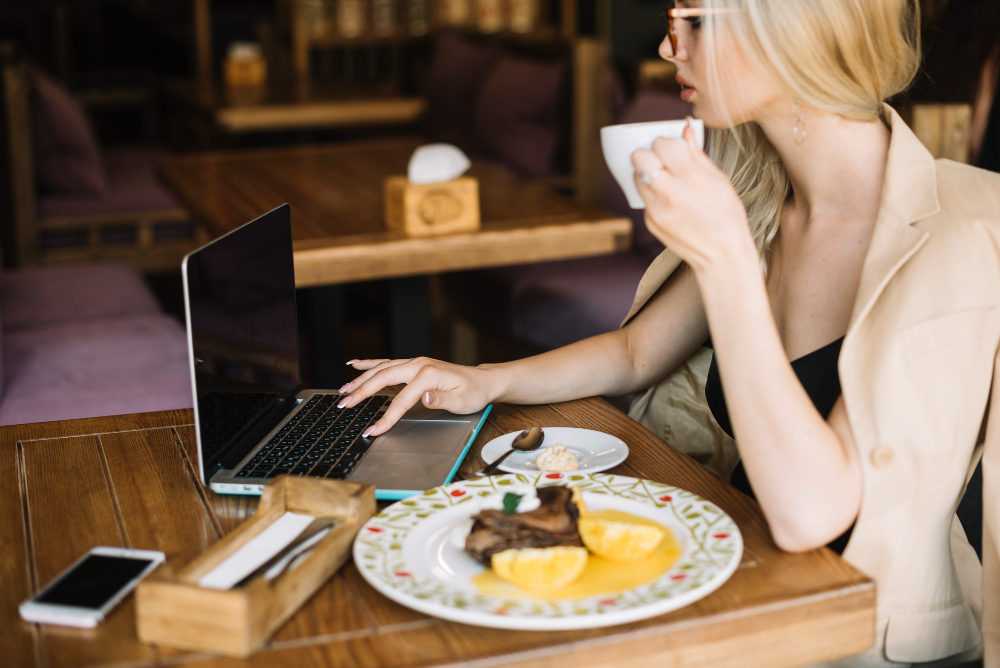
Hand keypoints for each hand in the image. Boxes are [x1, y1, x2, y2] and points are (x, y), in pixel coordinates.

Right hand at [338, 357, 498, 436]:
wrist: (482, 381)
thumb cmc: (473, 392)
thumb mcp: (462, 401)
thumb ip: (441, 401)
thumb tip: (424, 399)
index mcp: (428, 374)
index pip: (400, 400)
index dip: (386, 417)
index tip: (373, 430)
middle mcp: (419, 365)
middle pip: (383, 378)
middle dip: (361, 392)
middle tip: (344, 404)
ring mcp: (415, 363)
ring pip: (381, 369)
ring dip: (361, 379)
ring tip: (343, 389)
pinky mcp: (414, 365)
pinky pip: (387, 363)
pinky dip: (369, 363)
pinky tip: (355, 364)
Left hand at [631, 119, 753, 271]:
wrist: (722, 255)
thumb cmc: (727, 216)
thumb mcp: (719, 180)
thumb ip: (697, 154)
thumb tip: (685, 129)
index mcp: (691, 177)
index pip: (662, 144)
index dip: (665, 143)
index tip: (671, 149)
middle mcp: (670, 192)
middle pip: (639, 157)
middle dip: (648, 154)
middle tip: (660, 160)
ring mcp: (656, 209)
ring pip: (636, 177)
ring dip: (646, 173)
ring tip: (664, 179)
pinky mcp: (650, 222)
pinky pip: (644, 198)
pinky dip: (652, 194)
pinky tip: (669, 201)